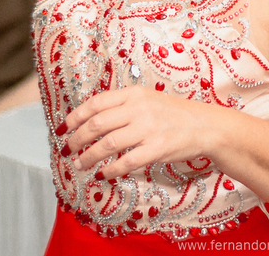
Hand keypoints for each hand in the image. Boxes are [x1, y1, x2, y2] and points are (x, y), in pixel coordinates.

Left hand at [57, 85, 222, 178]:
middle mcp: (139, 108)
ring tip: (80, 165)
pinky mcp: (157, 148)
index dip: (74, 117)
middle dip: (76, 139)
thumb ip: (123, 105)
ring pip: (107, 144)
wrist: (206, 126)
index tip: (62, 129)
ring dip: (88, 157)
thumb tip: (91, 120)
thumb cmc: (174, 114)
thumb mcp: (148, 100)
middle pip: (96, 124)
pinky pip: (126, 162)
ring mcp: (148, 128)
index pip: (95, 103)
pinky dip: (110, 170)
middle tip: (67, 150)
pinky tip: (103, 174)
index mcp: (134, 93)